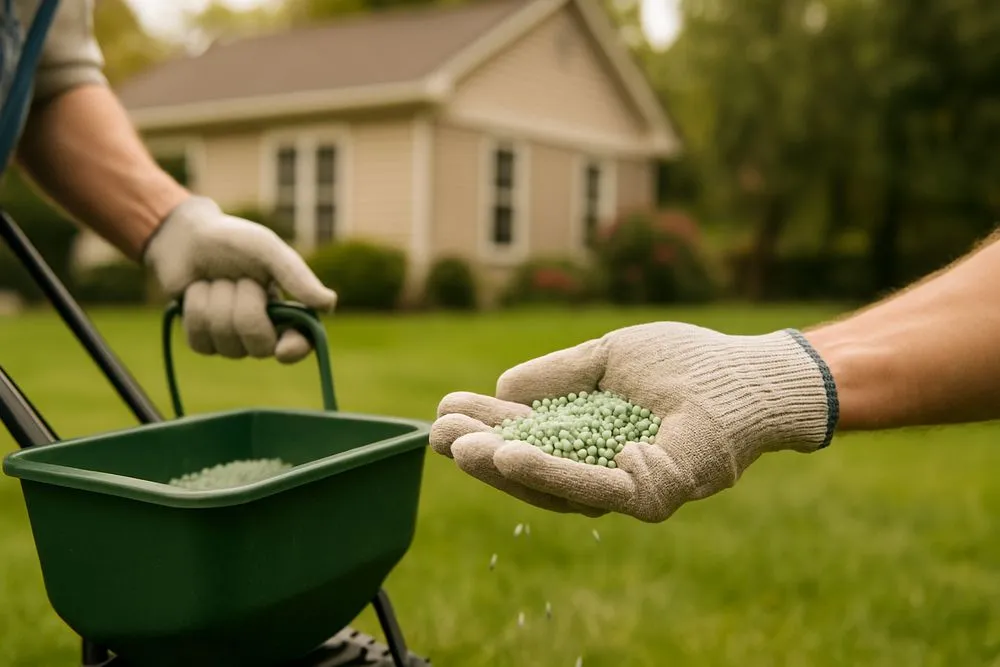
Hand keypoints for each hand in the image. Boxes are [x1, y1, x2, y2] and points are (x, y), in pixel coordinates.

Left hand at [142, 196, 337, 362]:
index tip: (283, 348)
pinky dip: (195, 311)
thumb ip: (297, 276)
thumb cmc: (233, 241)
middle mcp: (262, 330)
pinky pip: (201, 342)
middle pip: (259, 345)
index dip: (295, 349)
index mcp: (286, 310)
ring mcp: (231, 340)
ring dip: (217, 303)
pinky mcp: (203, 341)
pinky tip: (198, 292)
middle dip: (244, 307)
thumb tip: (329, 304)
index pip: (300, 344)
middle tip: (239, 279)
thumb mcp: (267, 250)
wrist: (186, 238)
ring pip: (227, 343)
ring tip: (216, 281)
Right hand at [431, 323, 838, 521]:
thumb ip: (556, 377)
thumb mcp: (607, 359)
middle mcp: (603, 470)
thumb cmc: (687, 363)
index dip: (486, 428)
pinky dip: (553, 472)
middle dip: (483, 454)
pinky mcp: (655, 492)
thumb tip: (500, 389)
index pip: (528, 439)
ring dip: (505, 465)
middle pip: (533, 471)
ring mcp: (629, 486)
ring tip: (464, 446)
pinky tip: (513, 453)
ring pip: (555, 484)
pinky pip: (597, 487)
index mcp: (588, 438)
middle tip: (437, 434)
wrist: (752, 374)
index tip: (447, 410)